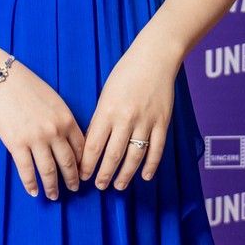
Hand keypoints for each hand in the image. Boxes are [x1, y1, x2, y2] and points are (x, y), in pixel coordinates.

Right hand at [0, 61, 85, 200]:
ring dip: (52, 187)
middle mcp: (54, 132)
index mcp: (66, 120)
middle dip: (72, 180)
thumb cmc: (28, 88)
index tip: (82, 173)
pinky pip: (27, 170)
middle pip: (68, 163)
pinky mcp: (17, 144)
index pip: (81, 148)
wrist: (2, 81)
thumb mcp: (54, 101)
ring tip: (54, 196)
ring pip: (49, 171)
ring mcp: (36, 140)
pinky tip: (34, 192)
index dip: (82, 164)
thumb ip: (63, 121)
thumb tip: (68, 141)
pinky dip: (31, 184)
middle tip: (73, 189)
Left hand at [81, 38, 177, 189]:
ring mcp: (146, 121)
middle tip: (99, 186)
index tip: (82, 176)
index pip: (93, 145)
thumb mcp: (106, 95)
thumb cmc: (125, 74)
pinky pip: (157, 149)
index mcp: (107, 111)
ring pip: (134, 156)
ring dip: (126, 174)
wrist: (154, 58)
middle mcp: (126, 118)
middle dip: (104, 174)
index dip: (86, 164)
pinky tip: (145, 176)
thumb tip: (92, 146)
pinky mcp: (162, 122)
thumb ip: (100, 120)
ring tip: (119, 186)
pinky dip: (151, 165)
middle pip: (113, 155)